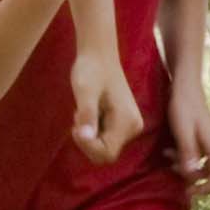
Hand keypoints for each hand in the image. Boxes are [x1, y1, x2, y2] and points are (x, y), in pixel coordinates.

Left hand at [68, 39, 143, 164]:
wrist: (99, 55)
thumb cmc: (91, 70)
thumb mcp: (85, 92)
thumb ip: (87, 114)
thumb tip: (86, 137)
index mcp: (127, 122)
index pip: (106, 154)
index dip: (87, 147)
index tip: (75, 128)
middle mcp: (133, 127)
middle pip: (106, 154)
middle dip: (87, 141)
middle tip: (78, 118)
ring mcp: (130, 126)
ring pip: (104, 147)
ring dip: (89, 135)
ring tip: (84, 111)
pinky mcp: (124, 123)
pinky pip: (105, 138)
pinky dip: (93, 130)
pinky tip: (90, 112)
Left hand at [171, 87, 209, 198]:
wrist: (185, 87)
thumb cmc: (183, 107)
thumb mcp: (182, 131)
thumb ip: (188, 153)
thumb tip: (192, 176)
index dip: (208, 188)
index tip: (191, 191)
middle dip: (199, 181)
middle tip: (180, 182)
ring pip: (206, 166)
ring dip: (188, 168)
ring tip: (168, 160)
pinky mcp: (206, 139)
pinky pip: (200, 157)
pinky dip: (187, 159)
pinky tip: (170, 152)